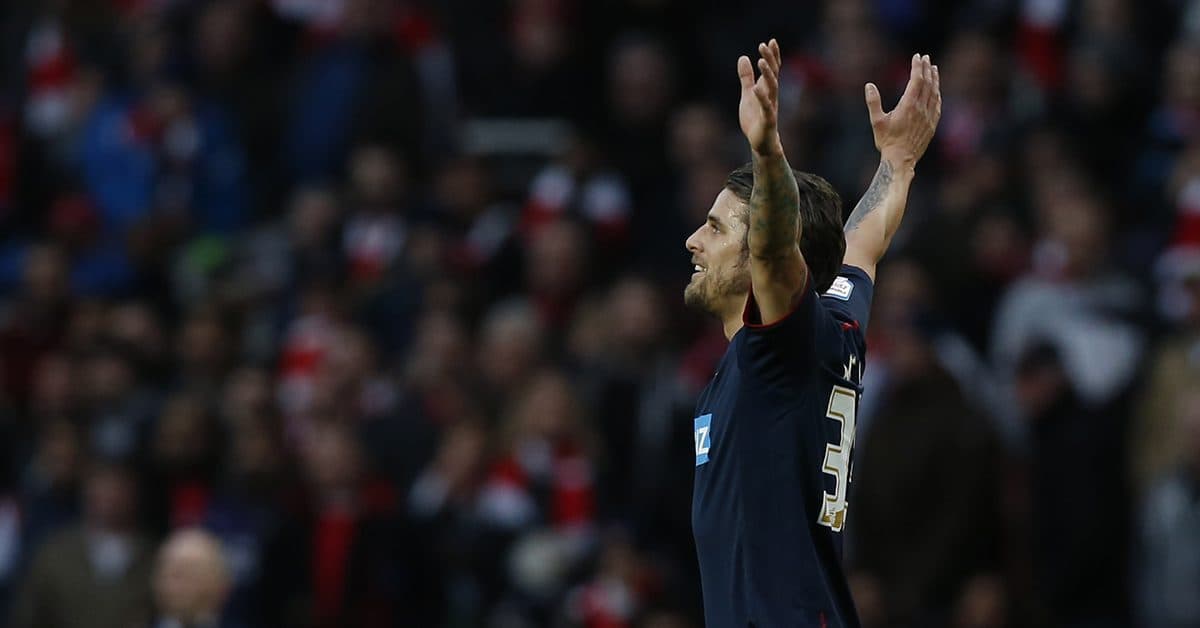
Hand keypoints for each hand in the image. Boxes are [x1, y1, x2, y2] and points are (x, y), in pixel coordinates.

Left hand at [738, 39, 783, 156]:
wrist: (761, 143)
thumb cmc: (755, 118)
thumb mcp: (747, 94)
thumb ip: (746, 77)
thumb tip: (743, 57)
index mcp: (767, 90)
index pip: (773, 70)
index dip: (773, 56)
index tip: (770, 41)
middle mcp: (772, 96)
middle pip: (773, 74)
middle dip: (770, 60)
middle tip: (764, 45)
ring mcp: (771, 107)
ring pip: (772, 88)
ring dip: (768, 74)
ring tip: (761, 60)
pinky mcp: (768, 120)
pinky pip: (766, 107)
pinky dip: (762, 98)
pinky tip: (756, 89)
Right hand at [865, 54, 940, 168]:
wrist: (901, 160)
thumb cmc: (887, 141)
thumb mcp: (876, 121)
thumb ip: (873, 102)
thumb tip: (869, 85)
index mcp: (908, 105)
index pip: (916, 80)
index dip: (917, 67)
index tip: (917, 56)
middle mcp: (921, 109)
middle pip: (927, 83)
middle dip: (926, 69)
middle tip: (926, 58)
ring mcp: (928, 117)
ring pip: (934, 93)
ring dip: (934, 80)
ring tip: (933, 69)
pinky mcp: (932, 125)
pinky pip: (937, 105)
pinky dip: (937, 94)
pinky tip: (936, 91)